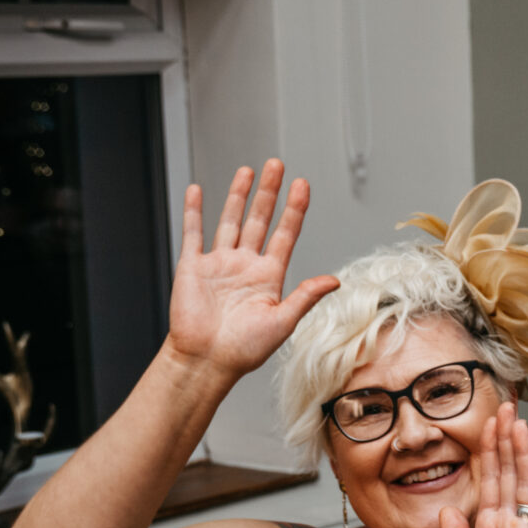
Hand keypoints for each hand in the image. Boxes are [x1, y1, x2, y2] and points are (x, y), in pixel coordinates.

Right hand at [163, 161, 337, 378]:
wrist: (206, 362)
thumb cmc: (244, 350)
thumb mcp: (283, 322)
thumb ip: (306, 297)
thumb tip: (335, 280)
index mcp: (269, 276)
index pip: (285, 234)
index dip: (294, 209)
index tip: (303, 185)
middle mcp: (245, 265)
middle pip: (259, 219)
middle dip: (268, 192)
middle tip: (276, 164)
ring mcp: (219, 263)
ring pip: (230, 221)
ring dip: (238, 195)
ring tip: (247, 170)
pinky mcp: (193, 267)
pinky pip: (193, 233)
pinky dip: (194, 211)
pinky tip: (198, 190)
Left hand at [441, 404, 527, 527]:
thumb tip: (448, 508)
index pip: (489, 482)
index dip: (488, 452)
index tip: (487, 423)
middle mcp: (508, 526)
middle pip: (508, 474)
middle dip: (505, 441)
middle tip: (504, 407)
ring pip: (525, 484)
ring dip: (522, 452)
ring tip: (519, 422)